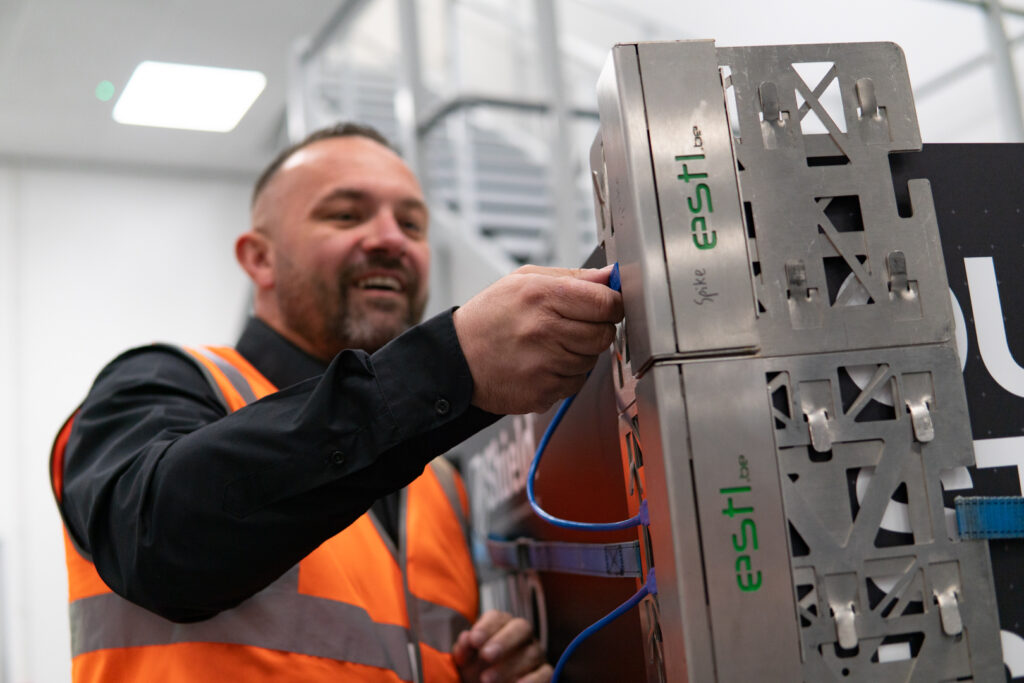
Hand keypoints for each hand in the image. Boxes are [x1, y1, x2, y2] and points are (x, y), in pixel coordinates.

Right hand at [453, 265, 623, 414]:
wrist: (455, 359)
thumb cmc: (490, 317)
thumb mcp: (523, 280)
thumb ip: (571, 277)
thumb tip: (610, 276)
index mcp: (542, 295)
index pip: (606, 303)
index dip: (612, 305)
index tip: (606, 306)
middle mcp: (544, 330)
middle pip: (604, 334)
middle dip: (596, 330)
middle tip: (573, 327)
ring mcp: (543, 364)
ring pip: (592, 361)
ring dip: (579, 354)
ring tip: (549, 345)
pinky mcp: (542, 392)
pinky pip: (575, 384)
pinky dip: (565, 376)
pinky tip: (542, 364)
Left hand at [453, 610, 551, 682]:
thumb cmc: (477, 668)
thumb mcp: (466, 660)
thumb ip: (464, 648)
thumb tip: (466, 639)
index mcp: (502, 625)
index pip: (498, 617)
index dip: (486, 627)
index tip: (473, 640)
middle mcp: (522, 635)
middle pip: (521, 627)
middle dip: (503, 641)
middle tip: (486, 655)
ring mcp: (536, 653)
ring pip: (531, 653)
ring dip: (509, 667)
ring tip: (487, 679)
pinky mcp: (544, 673)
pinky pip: (545, 673)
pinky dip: (531, 681)